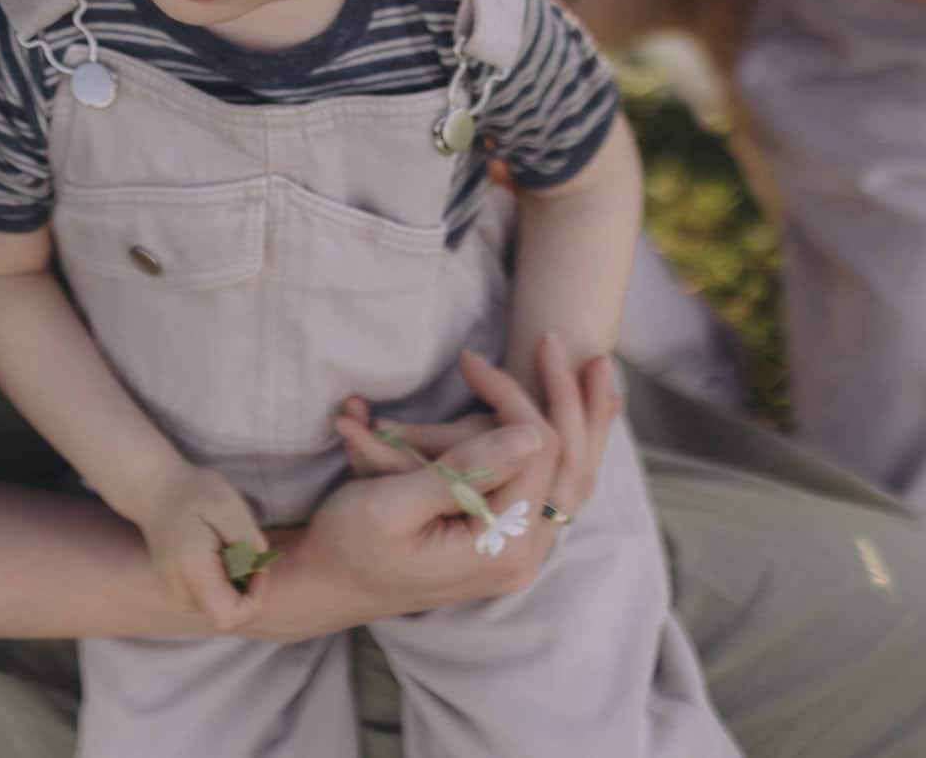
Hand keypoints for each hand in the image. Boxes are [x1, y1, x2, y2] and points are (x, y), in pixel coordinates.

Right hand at [133, 462, 266, 630]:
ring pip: (221, 608)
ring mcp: (175, 596)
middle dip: (247, 587)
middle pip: (229, 614)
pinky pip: (211, 601)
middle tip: (239, 547)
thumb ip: (249, 541)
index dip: (255, 597)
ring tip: (223, 547)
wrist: (155, 491)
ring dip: (235, 583)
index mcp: (191, 570)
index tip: (255, 563)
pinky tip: (215, 554)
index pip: (230, 616)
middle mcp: (178, 591)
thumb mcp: (229, 506)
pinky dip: (223, 582)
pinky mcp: (177, 594)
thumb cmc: (195, 493)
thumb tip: (259, 570)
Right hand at [334, 341, 614, 541]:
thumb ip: (464, 472)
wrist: (329, 586)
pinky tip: (583, 412)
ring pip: (573, 473)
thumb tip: (531, 434)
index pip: (534, 452)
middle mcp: (522, 554)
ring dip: (582, 418)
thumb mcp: (392, 504)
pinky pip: (554, 486)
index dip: (509, 396)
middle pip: (569, 461)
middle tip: (549, 338)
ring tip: (597, 367)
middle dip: (562, 395)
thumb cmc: (348, 542)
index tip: (469, 360)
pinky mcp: (505, 539)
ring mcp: (518, 550)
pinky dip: (570, 443)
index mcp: (500, 547)